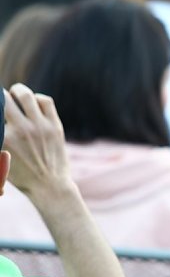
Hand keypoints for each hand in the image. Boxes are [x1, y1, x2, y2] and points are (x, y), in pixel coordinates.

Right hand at [3, 84, 73, 200]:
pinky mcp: (55, 126)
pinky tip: (33, 103)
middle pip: (3, 98)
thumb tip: (1, 125)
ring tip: (15, 93)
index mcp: (3, 139)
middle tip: (1, 98)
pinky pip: (45, 101)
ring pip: (25, 95)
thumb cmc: (21, 176)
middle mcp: (20, 130)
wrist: (50, 186)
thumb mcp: (0, 160)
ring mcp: (40, 127)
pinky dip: (36, 98)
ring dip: (17, 90)